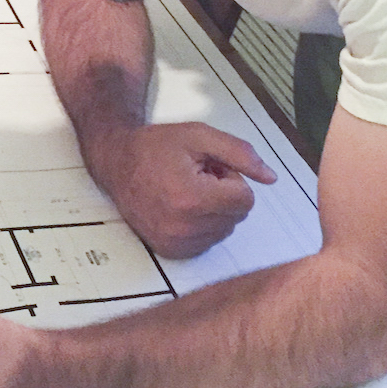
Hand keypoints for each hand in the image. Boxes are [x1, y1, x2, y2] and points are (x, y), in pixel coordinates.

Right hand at [91, 122, 276, 258]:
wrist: (116, 164)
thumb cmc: (155, 147)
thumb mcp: (200, 136)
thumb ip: (240, 154)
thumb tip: (270, 177)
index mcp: (192, 198)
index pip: (245, 199)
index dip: (230, 177)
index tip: (207, 167)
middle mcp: (183, 227)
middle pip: (236, 216)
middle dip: (223, 194)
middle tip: (195, 176)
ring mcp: (175, 243)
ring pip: (224, 229)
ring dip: (213, 210)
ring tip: (186, 190)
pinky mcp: (170, 251)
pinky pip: (208, 241)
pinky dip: (202, 225)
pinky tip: (180, 207)